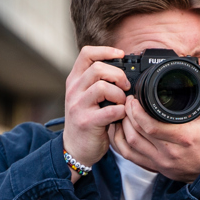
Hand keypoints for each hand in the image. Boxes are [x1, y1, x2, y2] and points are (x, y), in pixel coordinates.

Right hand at [63, 46, 130, 181]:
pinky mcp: (87, 122)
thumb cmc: (86, 121)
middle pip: (98, 68)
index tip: (121, 55)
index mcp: (74, 81)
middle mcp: (74, 91)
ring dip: (120, 94)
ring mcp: (79, 106)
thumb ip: (97, 82)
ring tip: (122, 103)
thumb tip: (123, 69)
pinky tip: (121, 115)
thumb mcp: (86, 97)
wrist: (75, 148)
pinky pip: (110, 110)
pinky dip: (121, 111)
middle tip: (126, 87)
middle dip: (118, 75)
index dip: (106, 51)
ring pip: (103, 87)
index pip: (87, 54)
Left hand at [108, 88, 199, 182]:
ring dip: (123, 126)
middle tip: (127, 102)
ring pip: (130, 144)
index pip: (151, 126)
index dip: (137, 112)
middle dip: (128, 115)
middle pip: (137, 133)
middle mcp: (168, 151)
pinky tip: (120, 130)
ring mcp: (159, 161)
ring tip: (124, 113)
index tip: (134, 99)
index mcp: (182, 137)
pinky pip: (129, 155)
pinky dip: (121, 141)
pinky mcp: (152, 166)